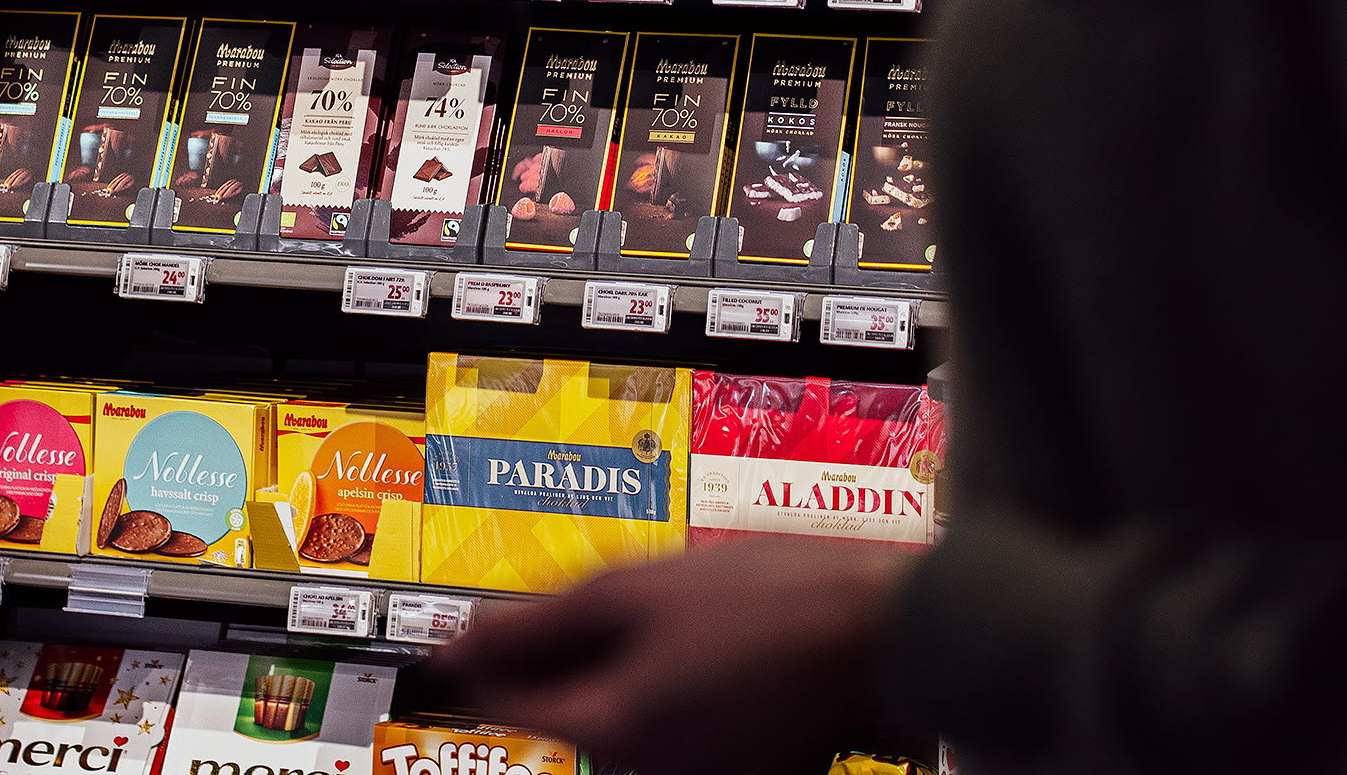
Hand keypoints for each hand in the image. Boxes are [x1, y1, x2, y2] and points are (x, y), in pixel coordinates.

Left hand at [420, 540, 918, 774]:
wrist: (885, 630)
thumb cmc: (776, 602)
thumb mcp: (638, 589)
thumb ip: (540, 624)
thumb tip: (467, 641)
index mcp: (616, 733)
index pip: (507, 708)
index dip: (476, 662)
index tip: (461, 637)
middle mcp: (653, 772)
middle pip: (565, 719)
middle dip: (553, 664)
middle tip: (560, 608)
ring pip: (620, 722)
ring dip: (613, 672)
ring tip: (651, 610)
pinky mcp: (743, 769)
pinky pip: (674, 732)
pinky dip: (664, 689)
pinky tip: (693, 640)